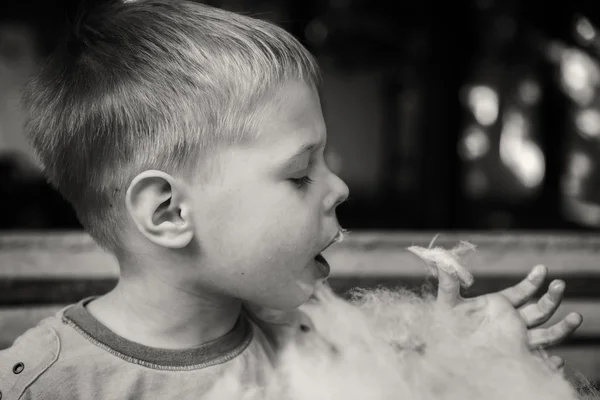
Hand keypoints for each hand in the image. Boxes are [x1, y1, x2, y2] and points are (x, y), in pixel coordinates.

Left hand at [437, 264, 582, 370]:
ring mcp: (515, 341)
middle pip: (539, 310)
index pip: (523, 292)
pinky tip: (556, 360)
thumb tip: (441, 258)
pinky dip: (548, 363)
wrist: (443, 353)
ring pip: (545, 334)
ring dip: (562, 327)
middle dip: (552, 297)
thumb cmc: (444, 328)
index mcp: (498, 305)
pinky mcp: (514, 359)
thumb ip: (448, 281)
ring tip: (576, 316)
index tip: (542, 269)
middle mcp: (511, 322)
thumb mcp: (447, 303)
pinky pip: (537, 363)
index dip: (534, 281)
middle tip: (559, 284)